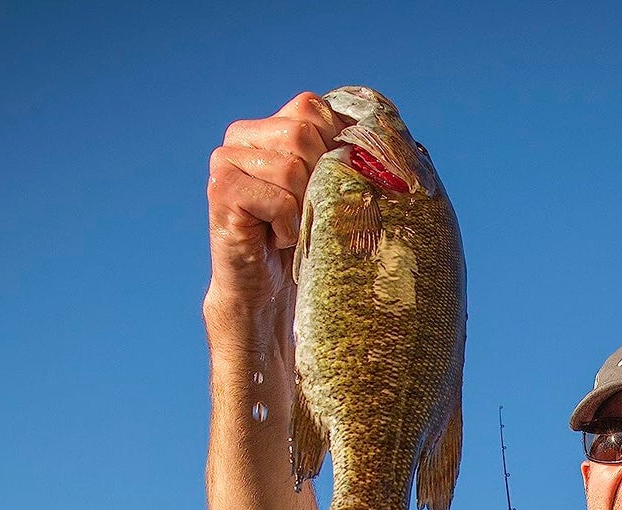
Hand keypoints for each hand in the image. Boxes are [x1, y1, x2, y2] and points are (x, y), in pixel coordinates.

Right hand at [204, 92, 345, 321]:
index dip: (334, 145)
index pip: (312, 106)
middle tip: (308, 210)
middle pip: (302, 133)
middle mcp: (242, 135)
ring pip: (292, 168)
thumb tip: (399, 140)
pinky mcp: (222, 191)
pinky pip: (279, 200)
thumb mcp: (334, 189)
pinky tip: (278, 239)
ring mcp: (226, 160)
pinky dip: (289, 227)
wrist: (268, 291)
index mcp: (270, 125)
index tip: (331, 184)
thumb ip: (350, 155)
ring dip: (304, 207)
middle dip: (319, 180)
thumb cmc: (309, 238)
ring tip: (293, 226)